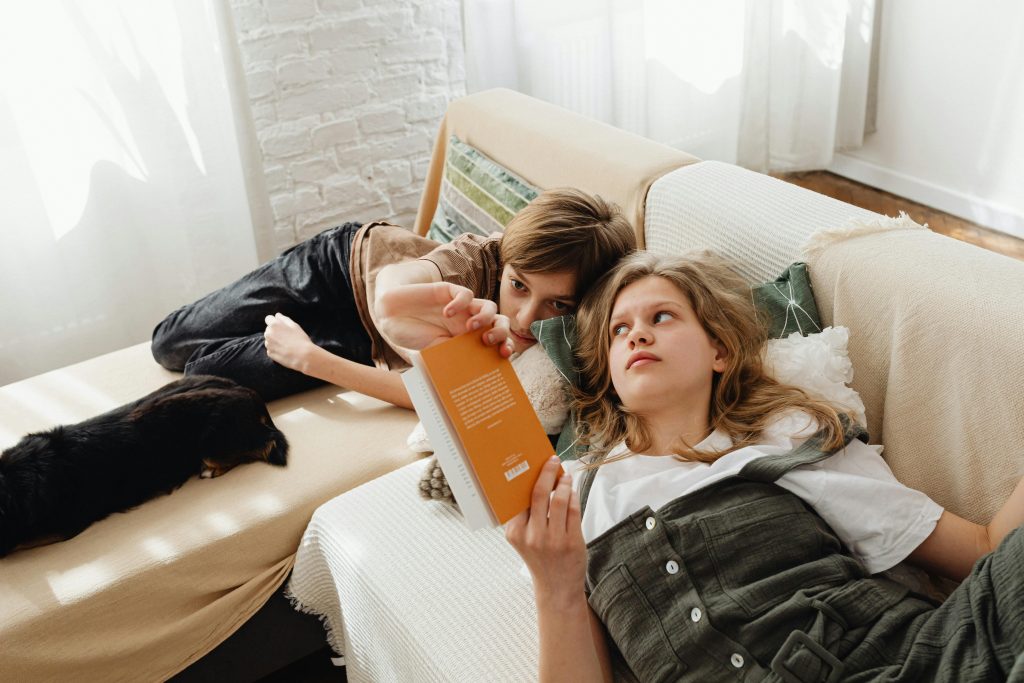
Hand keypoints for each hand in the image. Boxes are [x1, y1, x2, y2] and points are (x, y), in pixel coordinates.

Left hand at [263, 313, 315, 371]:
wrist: (303, 356)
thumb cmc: (300, 339)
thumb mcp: (294, 325)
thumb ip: (284, 319)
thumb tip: (277, 315)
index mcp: (274, 325)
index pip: (268, 318)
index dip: (274, 321)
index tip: (280, 325)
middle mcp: (268, 333)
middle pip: (268, 329)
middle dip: (275, 331)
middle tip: (286, 336)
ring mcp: (268, 344)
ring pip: (269, 339)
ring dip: (274, 340)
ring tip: (286, 344)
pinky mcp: (269, 353)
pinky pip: (270, 348)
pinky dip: (275, 349)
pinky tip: (284, 350)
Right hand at [378, 282, 513, 354]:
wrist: (389, 317)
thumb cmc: (409, 339)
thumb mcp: (428, 355)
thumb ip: (445, 362)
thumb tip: (463, 380)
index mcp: (468, 341)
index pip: (497, 342)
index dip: (504, 346)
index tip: (504, 354)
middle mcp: (468, 323)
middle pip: (499, 323)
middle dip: (501, 332)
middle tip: (488, 341)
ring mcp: (461, 308)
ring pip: (489, 307)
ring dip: (485, 317)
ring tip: (470, 327)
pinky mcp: (449, 292)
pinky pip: (465, 294)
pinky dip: (460, 302)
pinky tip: (446, 312)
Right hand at [506, 457, 586, 598]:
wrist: (557, 588)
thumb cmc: (540, 559)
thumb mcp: (524, 539)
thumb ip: (525, 516)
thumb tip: (536, 481)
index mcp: (516, 533)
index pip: (520, 498)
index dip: (528, 477)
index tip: (533, 463)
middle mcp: (532, 535)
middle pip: (540, 493)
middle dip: (547, 472)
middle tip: (552, 461)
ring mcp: (553, 539)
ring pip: (560, 499)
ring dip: (564, 483)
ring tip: (565, 477)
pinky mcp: (572, 542)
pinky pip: (574, 510)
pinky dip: (574, 497)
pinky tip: (573, 492)